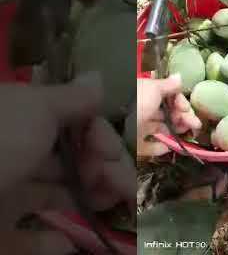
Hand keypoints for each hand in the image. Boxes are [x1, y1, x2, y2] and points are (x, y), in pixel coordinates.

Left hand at [0, 72, 134, 253]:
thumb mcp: (37, 110)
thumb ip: (73, 98)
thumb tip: (98, 77)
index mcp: (24, 121)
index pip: (75, 125)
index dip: (101, 138)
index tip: (116, 156)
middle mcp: (17, 154)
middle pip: (72, 161)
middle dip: (105, 171)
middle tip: (127, 189)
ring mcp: (5, 195)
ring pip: (58, 196)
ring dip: (90, 201)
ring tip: (114, 209)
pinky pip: (29, 238)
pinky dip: (52, 242)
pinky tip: (69, 243)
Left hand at [137, 74, 201, 156]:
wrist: (113, 126)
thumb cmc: (137, 102)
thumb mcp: (154, 89)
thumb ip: (168, 85)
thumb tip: (179, 76)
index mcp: (145, 93)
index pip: (167, 96)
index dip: (180, 102)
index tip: (188, 109)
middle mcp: (141, 108)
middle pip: (165, 112)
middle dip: (182, 117)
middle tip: (194, 125)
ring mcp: (137, 126)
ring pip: (159, 128)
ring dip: (174, 130)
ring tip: (185, 133)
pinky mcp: (134, 144)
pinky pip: (149, 145)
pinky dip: (160, 147)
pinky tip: (169, 147)